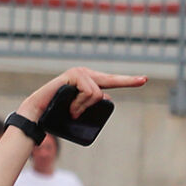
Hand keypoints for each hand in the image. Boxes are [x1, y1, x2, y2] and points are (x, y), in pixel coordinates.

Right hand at [19, 67, 146, 121]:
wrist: (40, 111)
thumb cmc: (60, 112)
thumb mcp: (82, 108)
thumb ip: (94, 102)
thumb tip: (108, 98)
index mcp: (90, 81)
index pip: (112, 81)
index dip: (128, 80)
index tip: (144, 79)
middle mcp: (86, 74)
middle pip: (112, 81)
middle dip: (128, 81)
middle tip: (145, 80)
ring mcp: (80, 73)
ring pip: (97, 94)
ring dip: (85, 107)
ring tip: (73, 110)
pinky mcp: (74, 74)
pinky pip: (89, 93)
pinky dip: (81, 104)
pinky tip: (72, 107)